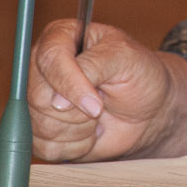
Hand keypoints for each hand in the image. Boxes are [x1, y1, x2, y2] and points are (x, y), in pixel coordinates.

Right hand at [28, 19, 186, 161]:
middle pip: (38, 97)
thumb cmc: (139, 76)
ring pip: (41, 126)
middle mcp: (42, 68)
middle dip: (77, 110)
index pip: (50, 59)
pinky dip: (77, 145)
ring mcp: (38, 100)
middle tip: (102, 104)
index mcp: (60, 38)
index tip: (96, 104)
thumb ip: (92, 67)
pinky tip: (91, 131)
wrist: (149, 110)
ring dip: (79, 128)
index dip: (69, 84)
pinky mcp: (39, 131)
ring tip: (99, 113)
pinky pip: (46, 148)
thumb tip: (56, 100)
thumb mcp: (125, 59)